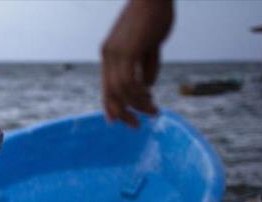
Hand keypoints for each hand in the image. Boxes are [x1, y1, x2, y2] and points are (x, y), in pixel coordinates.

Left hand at [101, 0, 173, 127]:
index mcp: (110, 54)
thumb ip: (147, 65)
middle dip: (122, 113)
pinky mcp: (127, 50)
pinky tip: (150, 95)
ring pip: (121, 90)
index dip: (110, 105)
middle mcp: (108, 55)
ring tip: (153, 110)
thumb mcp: (151, 45)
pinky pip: (128, 81)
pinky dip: (139, 93)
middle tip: (136, 125)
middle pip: (109, 93)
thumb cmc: (155, 15)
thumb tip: (148, 85)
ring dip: (137, 104)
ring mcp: (115, 53)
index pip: (106, 86)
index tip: (118, 120)